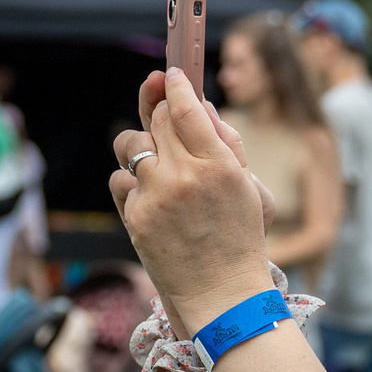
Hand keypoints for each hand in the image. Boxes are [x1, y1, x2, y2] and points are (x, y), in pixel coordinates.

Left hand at [109, 69, 277, 333]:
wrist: (221, 296)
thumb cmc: (240, 240)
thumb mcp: (250, 188)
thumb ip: (227, 143)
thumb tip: (199, 104)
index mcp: (219, 164)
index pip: (186, 107)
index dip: (175, 85)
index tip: (170, 75)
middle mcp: (185, 174)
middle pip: (157, 117)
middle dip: (158, 108)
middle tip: (162, 110)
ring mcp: (155, 195)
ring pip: (130, 143)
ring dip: (140, 146)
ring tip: (157, 165)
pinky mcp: (134, 216)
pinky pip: (120, 180)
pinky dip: (133, 184)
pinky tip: (152, 201)